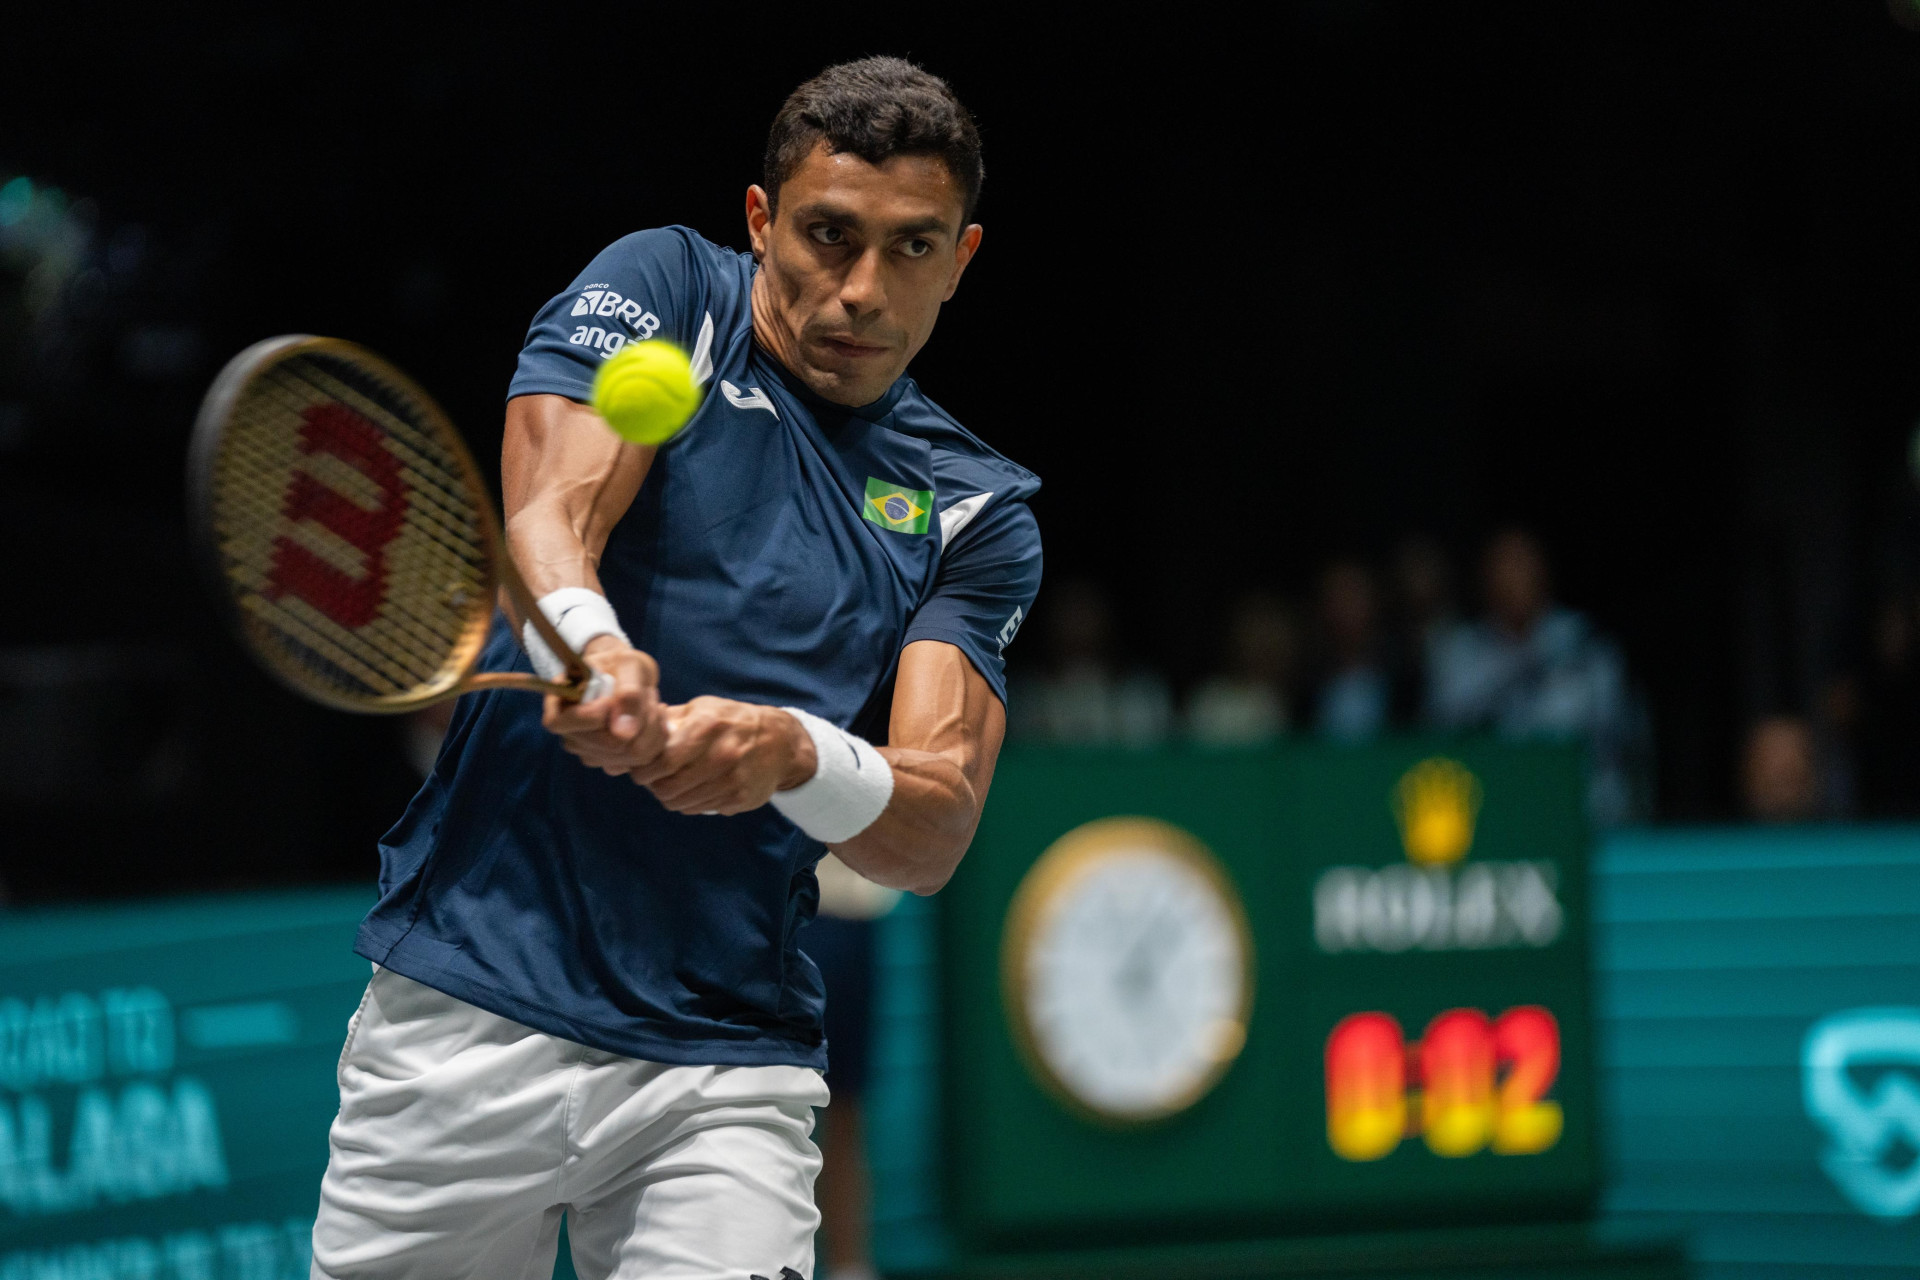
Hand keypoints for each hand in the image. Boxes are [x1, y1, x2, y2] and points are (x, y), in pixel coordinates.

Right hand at [540, 636, 666, 775]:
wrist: (627, 675)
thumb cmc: (621, 665)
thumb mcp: (629, 665)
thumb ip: (628, 694)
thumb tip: (623, 735)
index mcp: (558, 707)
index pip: (578, 724)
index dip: (604, 711)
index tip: (617, 688)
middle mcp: (568, 735)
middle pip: (611, 745)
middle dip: (641, 718)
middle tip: (648, 694)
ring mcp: (588, 752)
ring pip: (631, 756)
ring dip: (652, 727)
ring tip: (650, 703)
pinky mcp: (609, 762)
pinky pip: (641, 762)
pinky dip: (655, 740)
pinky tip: (652, 720)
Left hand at [627, 698, 817, 814]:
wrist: (781, 742)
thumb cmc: (733, 722)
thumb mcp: (704, 708)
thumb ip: (670, 719)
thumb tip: (632, 729)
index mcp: (707, 727)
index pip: (661, 761)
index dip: (644, 769)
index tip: (641, 767)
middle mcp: (721, 754)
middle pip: (667, 788)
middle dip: (654, 786)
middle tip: (654, 779)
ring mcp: (732, 779)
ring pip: (681, 803)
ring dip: (671, 796)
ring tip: (675, 783)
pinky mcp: (741, 798)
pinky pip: (701, 809)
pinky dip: (692, 803)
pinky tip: (696, 789)